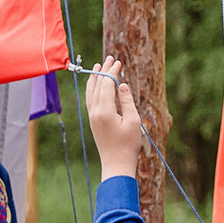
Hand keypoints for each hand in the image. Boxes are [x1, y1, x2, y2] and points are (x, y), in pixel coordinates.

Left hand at [83, 62, 142, 177]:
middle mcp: (95, 112)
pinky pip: (90, 100)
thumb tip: (122, 85)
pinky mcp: (93, 121)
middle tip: (109, 59)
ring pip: (90, 92)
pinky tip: (96, 85)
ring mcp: (92, 117)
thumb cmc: (128, 145)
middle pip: (97, 86)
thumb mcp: (133, 121)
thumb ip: (127, 101)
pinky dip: (92, 89)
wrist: (116, 164)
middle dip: (103, 71)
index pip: (107, 85)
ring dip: (95, 79)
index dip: (112, 73)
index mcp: (104, 111)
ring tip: (98, 67)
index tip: (118, 62)